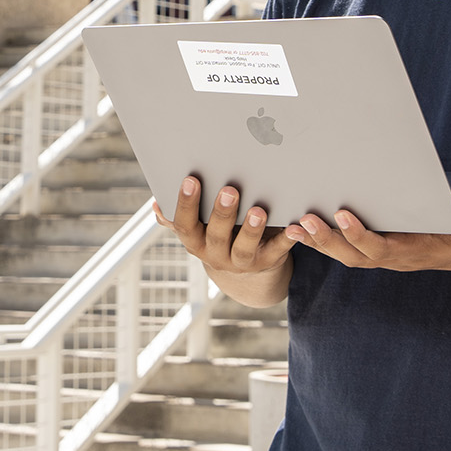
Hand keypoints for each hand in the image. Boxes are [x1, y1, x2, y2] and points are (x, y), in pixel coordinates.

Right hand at [153, 175, 292, 278]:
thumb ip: (180, 216)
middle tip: (229, 189)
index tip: (190, 178)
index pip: (184, 224)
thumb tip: (156, 204)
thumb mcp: (198, 228)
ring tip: (258, 210)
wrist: (246, 272)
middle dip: (222, 213)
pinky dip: (287, 239)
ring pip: (245, 248)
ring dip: (251, 229)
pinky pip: (278, 252)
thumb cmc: (219, 233)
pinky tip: (295, 225)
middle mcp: (215, 255)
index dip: (186, 204)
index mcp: (195, 241)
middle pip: (216, 235)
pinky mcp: (267, 262)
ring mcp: (241, 262)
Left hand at [286, 208, 450, 272]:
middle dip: (327, 239)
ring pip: (343, 252)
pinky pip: (343, 247)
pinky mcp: (372, 248)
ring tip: (293, 224)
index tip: (342, 215)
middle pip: (352, 254)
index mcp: (410, 251)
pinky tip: (299, 227)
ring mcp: (379, 254)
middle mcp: (390, 257)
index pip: (380, 247)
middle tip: (304, 220)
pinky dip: (321, 239)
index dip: (360, 234)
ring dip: (317, 240)